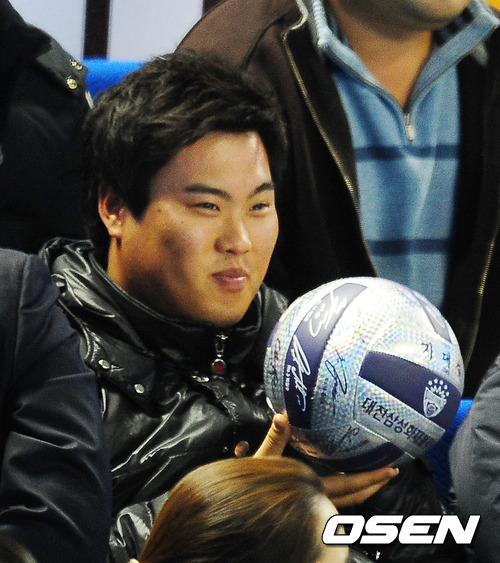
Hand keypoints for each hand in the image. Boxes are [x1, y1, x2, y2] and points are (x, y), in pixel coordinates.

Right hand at [249, 412, 397, 506]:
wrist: (243, 517)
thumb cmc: (251, 490)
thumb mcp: (262, 461)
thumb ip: (275, 438)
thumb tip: (283, 416)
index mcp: (310, 487)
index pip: (348, 484)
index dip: (371, 478)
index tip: (389, 470)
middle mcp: (316, 501)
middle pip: (354, 496)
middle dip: (375, 484)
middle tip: (391, 472)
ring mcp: (313, 508)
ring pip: (347, 502)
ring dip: (364, 490)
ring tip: (376, 478)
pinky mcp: (308, 508)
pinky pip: (335, 502)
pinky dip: (348, 493)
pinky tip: (346, 484)